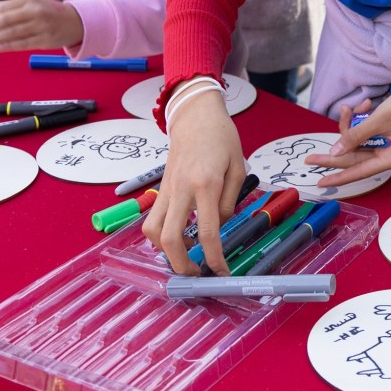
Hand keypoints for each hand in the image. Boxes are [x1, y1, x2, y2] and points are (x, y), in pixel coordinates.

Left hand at [0, 0, 83, 52]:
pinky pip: (23, 43)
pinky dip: (8, 45)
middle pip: (4, 21)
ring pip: (11, 33)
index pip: (1, 10)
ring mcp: (41, 25)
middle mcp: (35, 11)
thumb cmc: (49, 13)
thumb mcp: (33, 4)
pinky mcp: (46, 40)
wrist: (77, 21)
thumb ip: (13, 11)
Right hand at [142, 92, 247, 274]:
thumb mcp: (238, 168)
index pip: (207, 232)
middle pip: (170, 239)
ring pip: (152, 231)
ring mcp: (166, 190)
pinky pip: (152, 220)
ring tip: (186, 256)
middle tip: (198, 274)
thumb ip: (231, 201)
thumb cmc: (221, 139)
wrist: (195, 116)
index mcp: (206, 184)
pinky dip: (160, 236)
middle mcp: (181, 190)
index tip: (222, 272)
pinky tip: (178, 237)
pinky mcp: (160, 189)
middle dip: (181, 265)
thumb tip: (220, 226)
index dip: (215, 257)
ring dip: (165, 252)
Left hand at [309, 56, 390, 186]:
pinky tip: (365, 105)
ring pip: (358, 142)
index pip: (361, 171)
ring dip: (351, 124)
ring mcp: (388, 145)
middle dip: (336, 149)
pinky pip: (365, 132)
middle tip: (310, 158)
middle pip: (356, 157)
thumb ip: (356, 135)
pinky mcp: (386, 134)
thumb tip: (335, 151)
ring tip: (350, 108)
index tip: (319, 182)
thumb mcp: (380, 119)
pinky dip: (361, 119)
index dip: (339, 176)